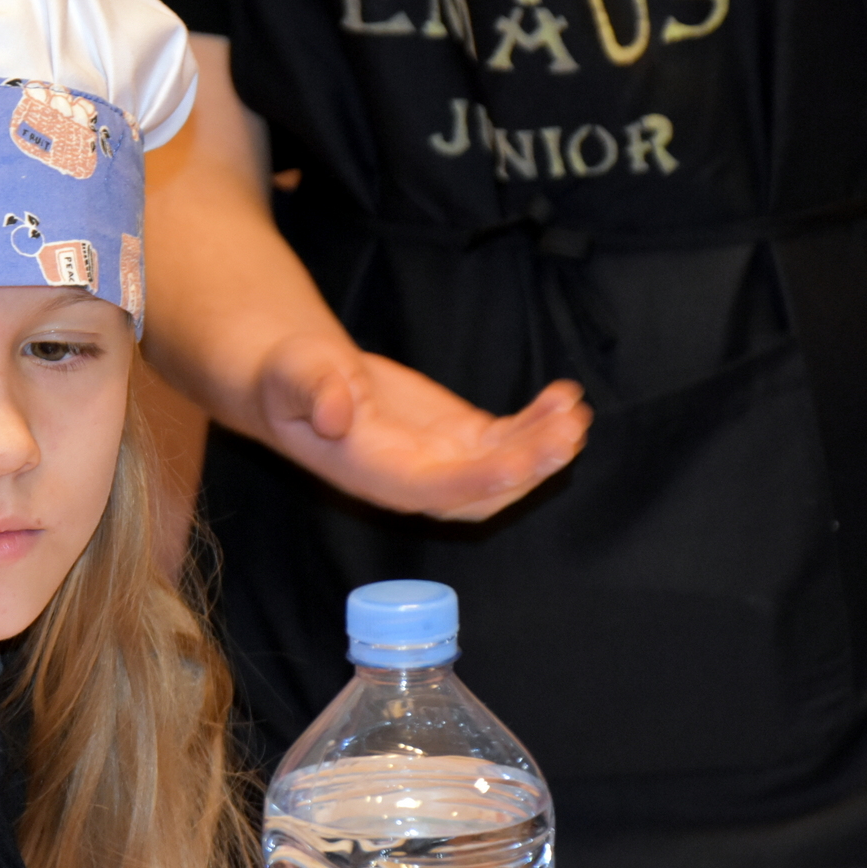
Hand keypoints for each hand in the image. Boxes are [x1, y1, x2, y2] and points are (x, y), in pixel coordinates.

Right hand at [257, 334, 590, 518]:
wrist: (301, 378)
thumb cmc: (292, 378)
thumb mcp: (295, 376)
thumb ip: (314, 394)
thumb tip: (335, 415)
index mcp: (375, 474)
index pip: (435, 489)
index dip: (481, 478)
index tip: (523, 458)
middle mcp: (415, 479)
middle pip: (483, 491)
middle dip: (529, 467)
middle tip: (567, 433)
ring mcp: (443, 461)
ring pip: (504, 470)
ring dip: (544, 447)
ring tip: (574, 412)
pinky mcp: (461, 438)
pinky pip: (509, 441)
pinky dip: (539, 423)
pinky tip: (563, 397)